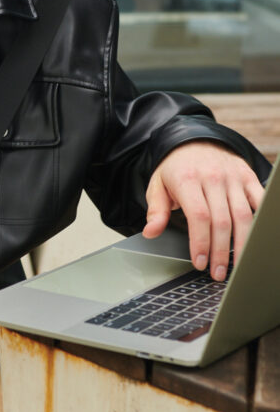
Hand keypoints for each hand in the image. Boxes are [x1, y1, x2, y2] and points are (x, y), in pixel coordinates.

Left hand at [143, 142, 263, 280]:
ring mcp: (232, 177)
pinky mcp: (248, 177)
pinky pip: (260, 202)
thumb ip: (156, 210)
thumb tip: (150, 232)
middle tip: (218, 273)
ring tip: (237, 266)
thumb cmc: (175, 167)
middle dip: (220, 251)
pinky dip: (261, 222)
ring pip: (244, 216)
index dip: (201, 242)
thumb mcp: (158, 185)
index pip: (198, 216)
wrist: (194, 138)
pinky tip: (256, 241)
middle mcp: (212, 177)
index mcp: (186, 179)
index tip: (199, 262)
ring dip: (242, 245)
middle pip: (222, 221)